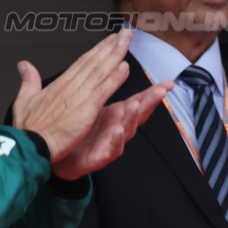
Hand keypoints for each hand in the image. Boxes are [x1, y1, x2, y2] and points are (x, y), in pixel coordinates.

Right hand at [12, 30, 135, 161]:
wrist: (28, 145)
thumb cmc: (28, 127)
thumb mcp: (24, 99)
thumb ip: (28, 80)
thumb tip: (23, 65)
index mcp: (59, 84)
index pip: (83, 62)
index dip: (98, 49)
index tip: (111, 39)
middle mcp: (71, 87)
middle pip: (94, 62)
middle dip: (111, 46)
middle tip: (125, 33)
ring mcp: (79, 97)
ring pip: (100, 71)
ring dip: (116, 55)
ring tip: (127, 41)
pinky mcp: (86, 110)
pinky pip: (103, 91)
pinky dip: (114, 79)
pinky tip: (124, 67)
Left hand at [51, 81, 171, 180]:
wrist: (60, 158)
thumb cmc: (77, 134)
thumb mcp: (92, 107)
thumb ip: (105, 90)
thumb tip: (114, 69)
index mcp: (116, 115)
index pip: (139, 101)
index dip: (153, 92)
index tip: (167, 84)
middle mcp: (118, 127)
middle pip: (138, 114)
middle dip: (150, 102)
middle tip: (160, 91)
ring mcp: (111, 142)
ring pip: (127, 130)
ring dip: (132, 117)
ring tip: (135, 105)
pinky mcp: (100, 156)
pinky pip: (111, 149)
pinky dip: (116, 140)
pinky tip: (118, 130)